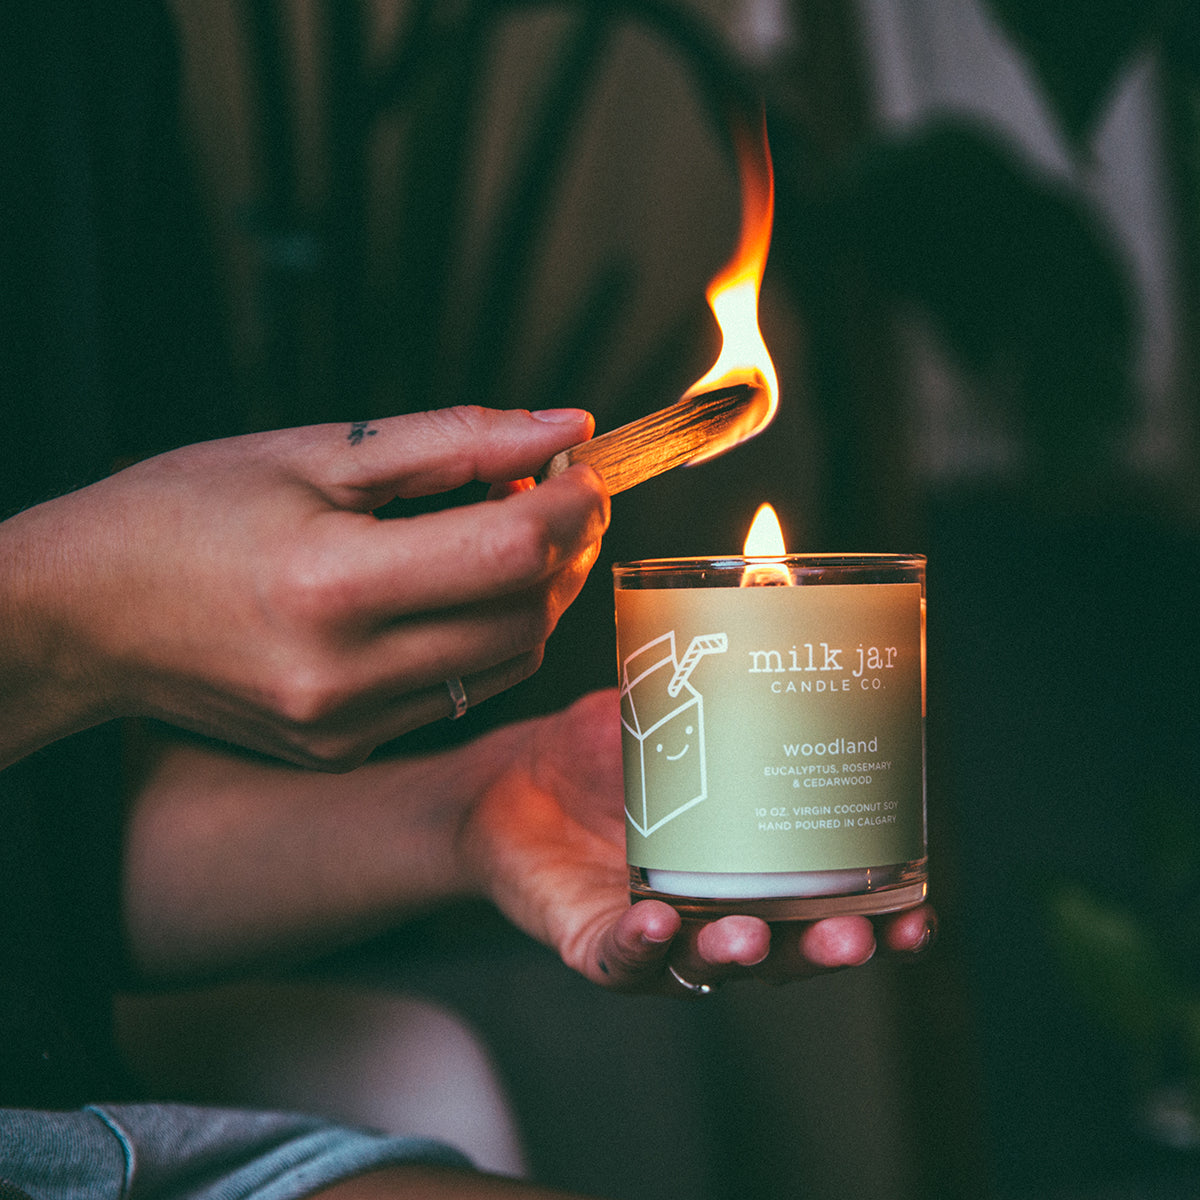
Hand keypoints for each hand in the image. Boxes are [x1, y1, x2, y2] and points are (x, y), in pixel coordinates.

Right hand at [2, 406, 605, 769]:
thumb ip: (454, 442)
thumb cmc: (181, 513)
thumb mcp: (314, 451)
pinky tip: (461, 588)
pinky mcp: (344, 747)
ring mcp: (347, 725)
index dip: (571, 505)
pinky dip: (486, 637)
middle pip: (525, 615)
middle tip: (562, 494)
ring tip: (514, 532)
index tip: (582, 468)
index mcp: (332, 584)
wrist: (82, 616)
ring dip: (536, 595)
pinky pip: (459, 693)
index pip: (509, 551)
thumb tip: (564, 427)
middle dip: (566, 549)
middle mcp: (346, 675)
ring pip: (508, 663)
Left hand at [460, 690, 936, 995]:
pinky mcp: (593, 941)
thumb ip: (712, 671)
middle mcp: (717, 908)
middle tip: (854, 937)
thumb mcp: (666, 707)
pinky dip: (640, 947)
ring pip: (711, 966)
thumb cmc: (603, 750)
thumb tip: (763, 591)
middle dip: (826, 951)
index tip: (918, 911)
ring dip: (741, 956)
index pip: (831, 904)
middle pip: (787, 951)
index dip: (881, 918)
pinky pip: (620, 959)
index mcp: (753, 862)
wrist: (514, 782)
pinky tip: (657, 924)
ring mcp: (658, 932)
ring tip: (752, 936)